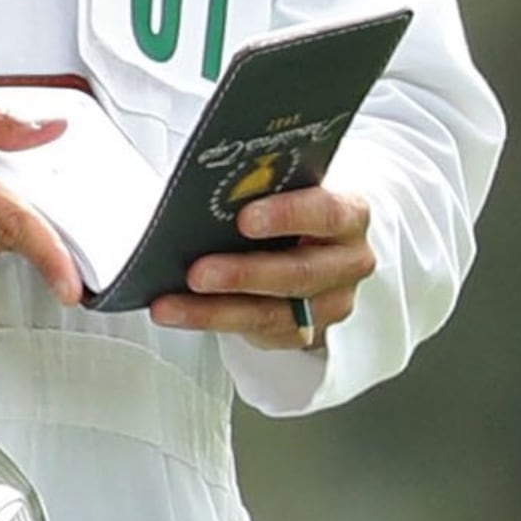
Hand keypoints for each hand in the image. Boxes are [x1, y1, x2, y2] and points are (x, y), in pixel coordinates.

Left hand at [153, 186, 374, 348]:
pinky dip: (211, 321)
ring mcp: (328, 303)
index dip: (287, 215)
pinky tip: (178, 312)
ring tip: (172, 304)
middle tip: (197, 272)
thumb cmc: (291, 207)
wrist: (313, 245)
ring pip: (272, 313)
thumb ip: (260, 187)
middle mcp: (346, 263)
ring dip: (215, 310)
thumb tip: (205, 187)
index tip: (244, 219)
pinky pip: (256, 333)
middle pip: (299, 273)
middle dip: (243, 274)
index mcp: (348, 216)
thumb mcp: (285, 188)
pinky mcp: (304, 332)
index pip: (326, 213)